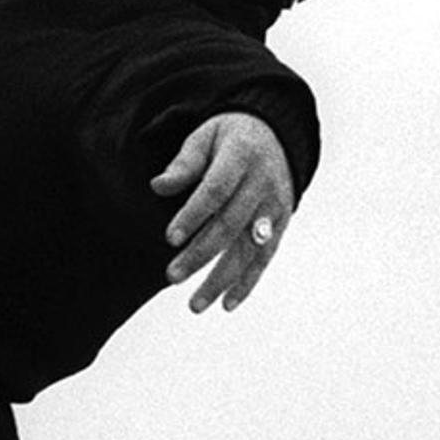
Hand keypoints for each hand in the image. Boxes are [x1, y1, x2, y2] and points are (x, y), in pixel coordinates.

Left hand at [151, 111, 295, 312]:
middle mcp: (263, 184)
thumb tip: (158, 187)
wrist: (276, 134)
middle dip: (200, 254)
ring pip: (248, 249)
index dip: (193, 215)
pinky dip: (247, 283)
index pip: (216, 191)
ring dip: (221, 279)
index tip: (170, 239)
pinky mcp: (281, 225)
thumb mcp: (205, 137)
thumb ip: (184, 164)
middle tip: (171, 276)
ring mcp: (275, 207)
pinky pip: (264, 258)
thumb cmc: (229, 138)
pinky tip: (226, 304)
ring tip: (195, 304)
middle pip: (230, 225)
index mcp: (241, 157)